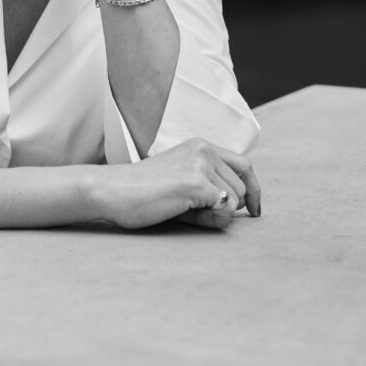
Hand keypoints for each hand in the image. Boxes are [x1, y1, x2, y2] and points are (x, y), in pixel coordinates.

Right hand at [101, 139, 261, 231]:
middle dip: (227, 208)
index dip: (254, 189)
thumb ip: (210, 186)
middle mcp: (204, 150)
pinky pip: (225, 209)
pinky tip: (186, 215)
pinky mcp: (196, 183)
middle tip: (199, 217)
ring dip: (218, 215)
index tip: (254, 209)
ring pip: (236, 199)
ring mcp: (200, 165)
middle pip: (243, 186)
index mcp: (200, 146)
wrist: (111, 191)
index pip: (243, 165)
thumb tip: (242, 206)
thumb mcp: (181, 181)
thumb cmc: (142, 193)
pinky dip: (213, 220)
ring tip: (186, 213)